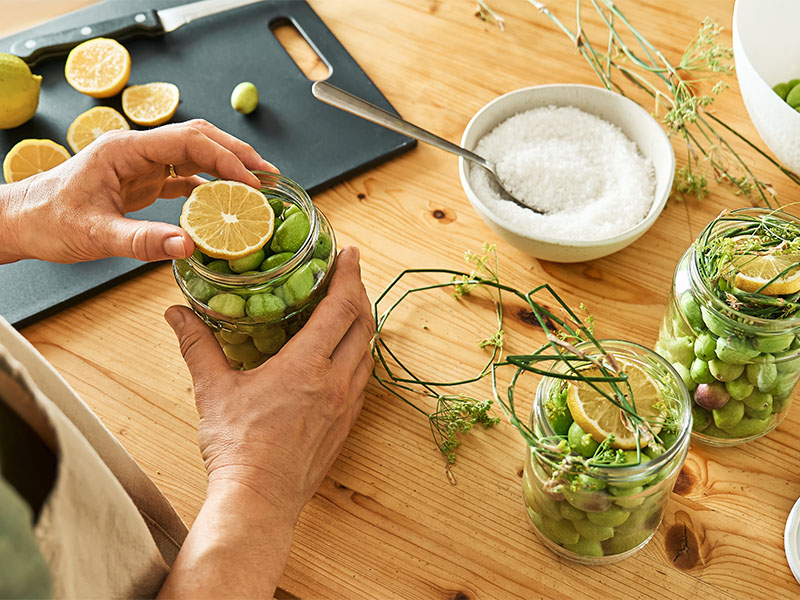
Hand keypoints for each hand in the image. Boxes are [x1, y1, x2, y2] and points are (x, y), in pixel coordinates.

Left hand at [0, 119, 275, 263]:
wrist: (22, 223)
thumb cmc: (47, 221)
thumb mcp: (95, 235)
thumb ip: (142, 240)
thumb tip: (189, 246)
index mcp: (124, 149)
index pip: (187, 142)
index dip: (225, 158)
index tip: (252, 180)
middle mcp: (136, 151)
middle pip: (198, 139)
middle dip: (236, 154)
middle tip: (269, 174)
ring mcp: (140, 165)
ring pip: (194, 155)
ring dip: (227, 167)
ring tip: (258, 183)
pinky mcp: (142, 182)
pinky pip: (183, 178)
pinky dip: (209, 186)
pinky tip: (226, 200)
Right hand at [164, 246, 373, 518]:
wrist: (259, 500)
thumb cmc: (238, 447)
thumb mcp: (213, 390)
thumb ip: (198, 345)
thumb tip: (177, 314)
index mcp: (308, 366)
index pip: (341, 307)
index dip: (349, 276)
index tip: (350, 254)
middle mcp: (336, 382)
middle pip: (363, 324)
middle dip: (360, 293)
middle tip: (349, 275)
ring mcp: (345, 405)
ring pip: (367, 352)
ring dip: (362, 325)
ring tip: (348, 308)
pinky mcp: (345, 425)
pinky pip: (363, 379)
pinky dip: (359, 356)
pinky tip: (344, 355)